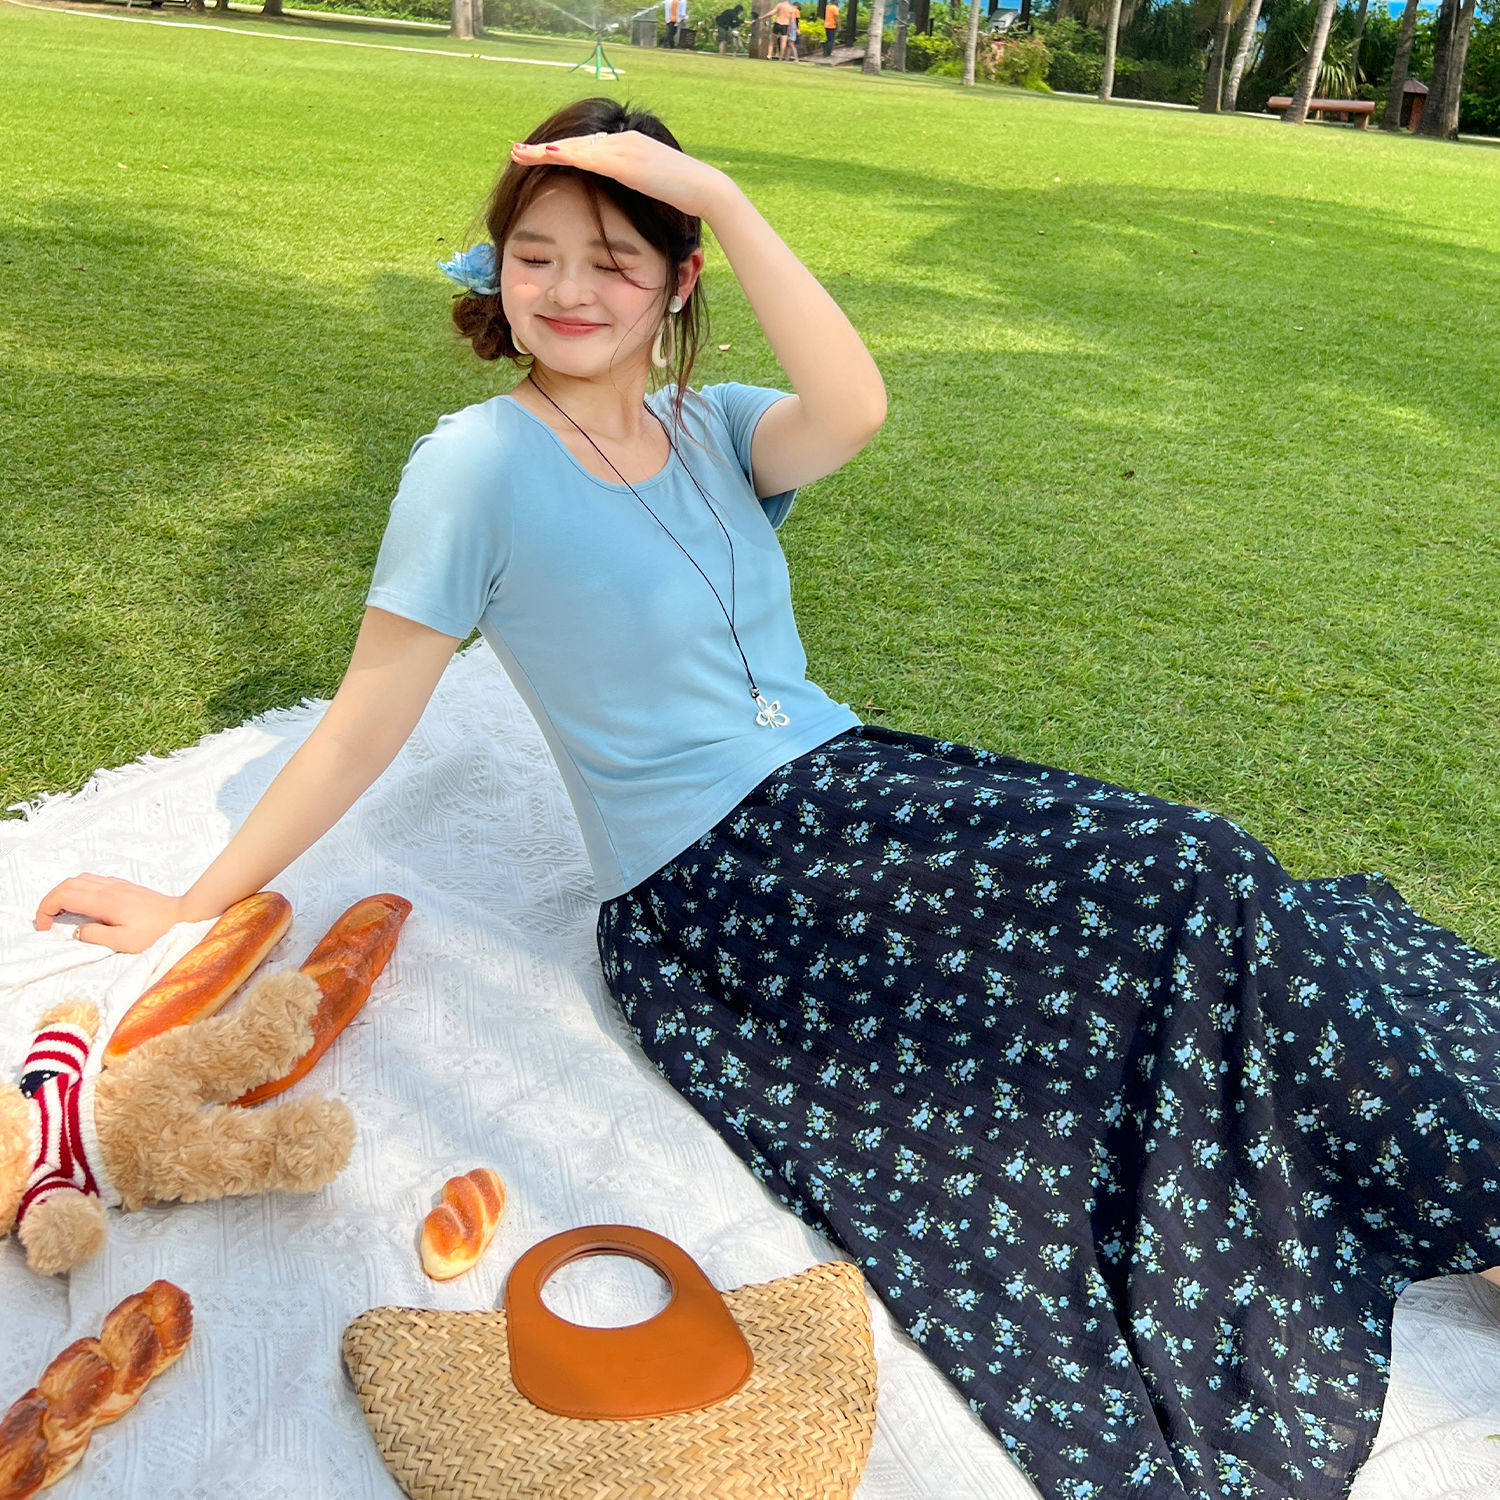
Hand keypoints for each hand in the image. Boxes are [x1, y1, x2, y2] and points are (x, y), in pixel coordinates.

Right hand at [34, 875, 184, 953]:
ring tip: (63, 915)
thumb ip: (95, 936)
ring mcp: (117, 885)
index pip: (62, 896)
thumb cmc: (157, 932)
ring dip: (64, 894)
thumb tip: (75, 931)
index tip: (46, 929)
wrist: (184, 916)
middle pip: (67, 884)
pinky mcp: (125, 887)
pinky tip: (85, 906)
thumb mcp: (123, 942)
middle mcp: (108, 888)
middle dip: (50, 901)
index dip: (45, 910)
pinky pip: (94, 881)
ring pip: (80, 879)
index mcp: (103, 901)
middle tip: (48, 922)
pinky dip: (80, 890)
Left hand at [510, 130, 735, 219]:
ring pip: (577, 147)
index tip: (537, 156)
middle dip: (544, 148)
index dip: (560, 152)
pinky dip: (567, 155)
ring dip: (546, 150)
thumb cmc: (683, 198)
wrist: (705, 190)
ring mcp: (624, 148)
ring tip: (520, 153)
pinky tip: (546, 155)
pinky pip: (590, 157)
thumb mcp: (651, 191)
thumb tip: (622, 203)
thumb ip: (634, 189)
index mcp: (627, 148)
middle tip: (516, 150)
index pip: (586, 148)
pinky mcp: (626, 160)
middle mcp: (622, 141)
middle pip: (575, 144)